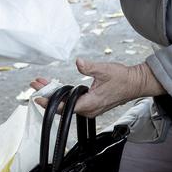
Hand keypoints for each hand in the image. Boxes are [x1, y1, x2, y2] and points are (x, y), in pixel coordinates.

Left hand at [29, 59, 165, 117]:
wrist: (135, 84)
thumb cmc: (122, 78)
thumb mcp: (105, 70)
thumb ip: (89, 67)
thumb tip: (78, 62)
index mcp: (91, 103)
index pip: (65, 107)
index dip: (50, 102)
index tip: (37, 96)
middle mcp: (89, 110)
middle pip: (63, 107)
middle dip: (48, 96)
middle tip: (36, 84)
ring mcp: (90, 109)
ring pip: (67, 106)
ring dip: (55, 95)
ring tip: (43, 84)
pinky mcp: (92, 106)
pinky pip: (73, 104)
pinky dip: (64, 96)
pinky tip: (57, 88)